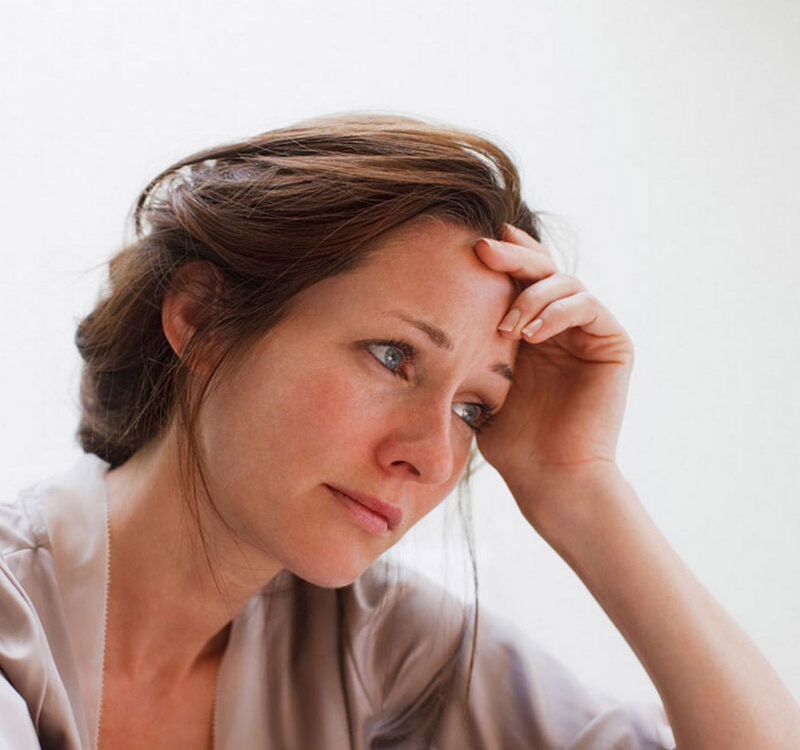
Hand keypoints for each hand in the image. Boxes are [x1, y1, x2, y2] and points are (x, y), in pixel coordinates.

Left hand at [474, 224, 633, 525]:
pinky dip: (557, 311)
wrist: (548, 477)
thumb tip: (430, 313)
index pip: (519, 280)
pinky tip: (531, 333)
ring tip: (506, 326)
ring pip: (565, 282)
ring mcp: (587, 333)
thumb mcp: (481, 383)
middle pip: (542, 270)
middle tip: (483, 249)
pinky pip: (587, 307)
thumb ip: (472, 346)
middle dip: (513, 257)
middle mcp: (561, 326)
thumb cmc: (511, 440)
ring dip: (531, 295)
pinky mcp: (612, 344)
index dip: (503, 257)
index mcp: (531, 330)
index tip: (472, 243)